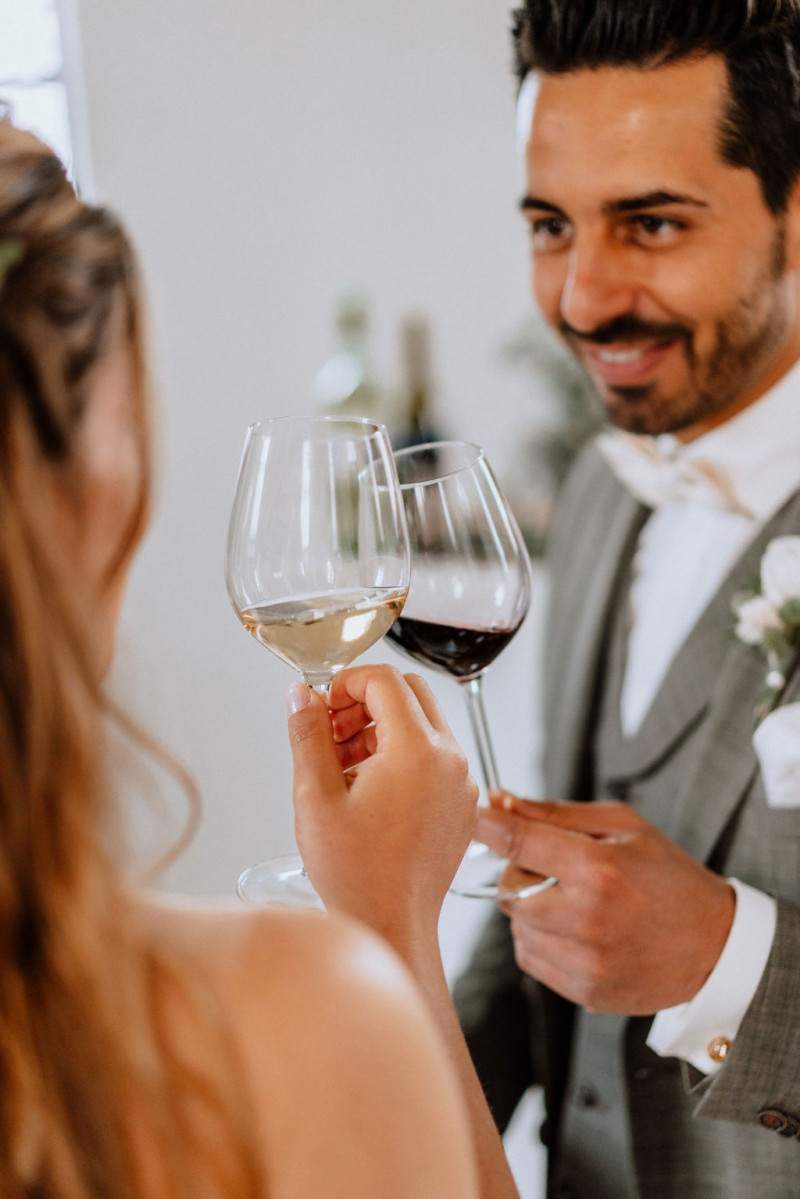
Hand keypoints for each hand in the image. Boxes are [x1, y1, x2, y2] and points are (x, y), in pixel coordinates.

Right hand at [287, 665, 477, 944]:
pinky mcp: (462, 803)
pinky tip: (367, 789)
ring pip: (424, 723)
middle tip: (331, 734)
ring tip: (342, 767)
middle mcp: (449, 760)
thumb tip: (302, 695)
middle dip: (364, 702)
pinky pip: (435, 756)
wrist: (392, 926)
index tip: (322, 707)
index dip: (345, 683)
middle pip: (409, 693)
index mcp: (416, 750)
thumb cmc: (356, 874)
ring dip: (382, 728)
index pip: (384, 679)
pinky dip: (402, 755)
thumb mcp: (315, 796)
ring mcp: (461, 782)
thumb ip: (307, 735)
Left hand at [477, 793, 735, 1014]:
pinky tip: (576, 930)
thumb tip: (498, 800)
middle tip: (554, 869)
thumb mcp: (622, 827)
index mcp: (600, 869)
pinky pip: (530, 957)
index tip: (475, 817)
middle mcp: (588, 919)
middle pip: (508, 890)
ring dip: (531, 909)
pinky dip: (540, 939)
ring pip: (517, 925)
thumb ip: (555, 813)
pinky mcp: (585, 992)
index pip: (518, 842)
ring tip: (573, 901)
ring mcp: (586, 962)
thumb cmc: (667, 876)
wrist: (714, 947)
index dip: (488, 826)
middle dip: (520, 874)